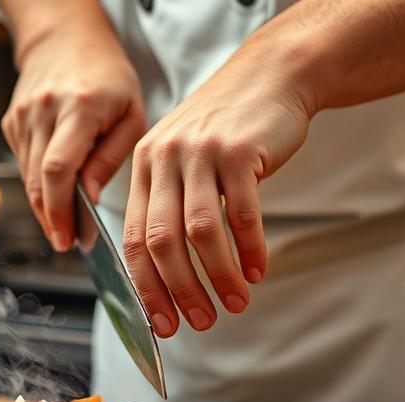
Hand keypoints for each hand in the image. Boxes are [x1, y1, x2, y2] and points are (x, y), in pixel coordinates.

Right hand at [1, 24, 145, 252]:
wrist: (65, 38)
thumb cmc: (108, 78)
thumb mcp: (130, 115)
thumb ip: (110, 158)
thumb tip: (91, 199)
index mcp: (79, 107)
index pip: (58, 169)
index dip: (60, 211)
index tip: (68, 239)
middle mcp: (44, 110)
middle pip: (37, 180)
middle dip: (51, 219)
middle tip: (66, 241)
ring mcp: (22, 116)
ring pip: (27, 177)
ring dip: (44, 206)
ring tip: (65, 223)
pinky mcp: (12, 122)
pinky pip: (23, 165)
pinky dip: (38, 184)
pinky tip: (56, 191)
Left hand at [122, 56, 311, 336]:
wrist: (270, 74)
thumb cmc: (227, 126)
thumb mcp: (182, 156)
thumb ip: (169, 203)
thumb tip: (167, 274)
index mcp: (145, 166)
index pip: (134, 239)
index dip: (147, 288)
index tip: (164, 324)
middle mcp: (165, 159)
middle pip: (162, 242)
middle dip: (180, 291)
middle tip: (201, 321)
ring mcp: (201, 154)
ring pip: (201, 232)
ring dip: (219, 276)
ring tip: (235, 303)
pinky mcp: (239, 151)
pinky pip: (243, 213)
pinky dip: (250, 249)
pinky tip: (258, 271)